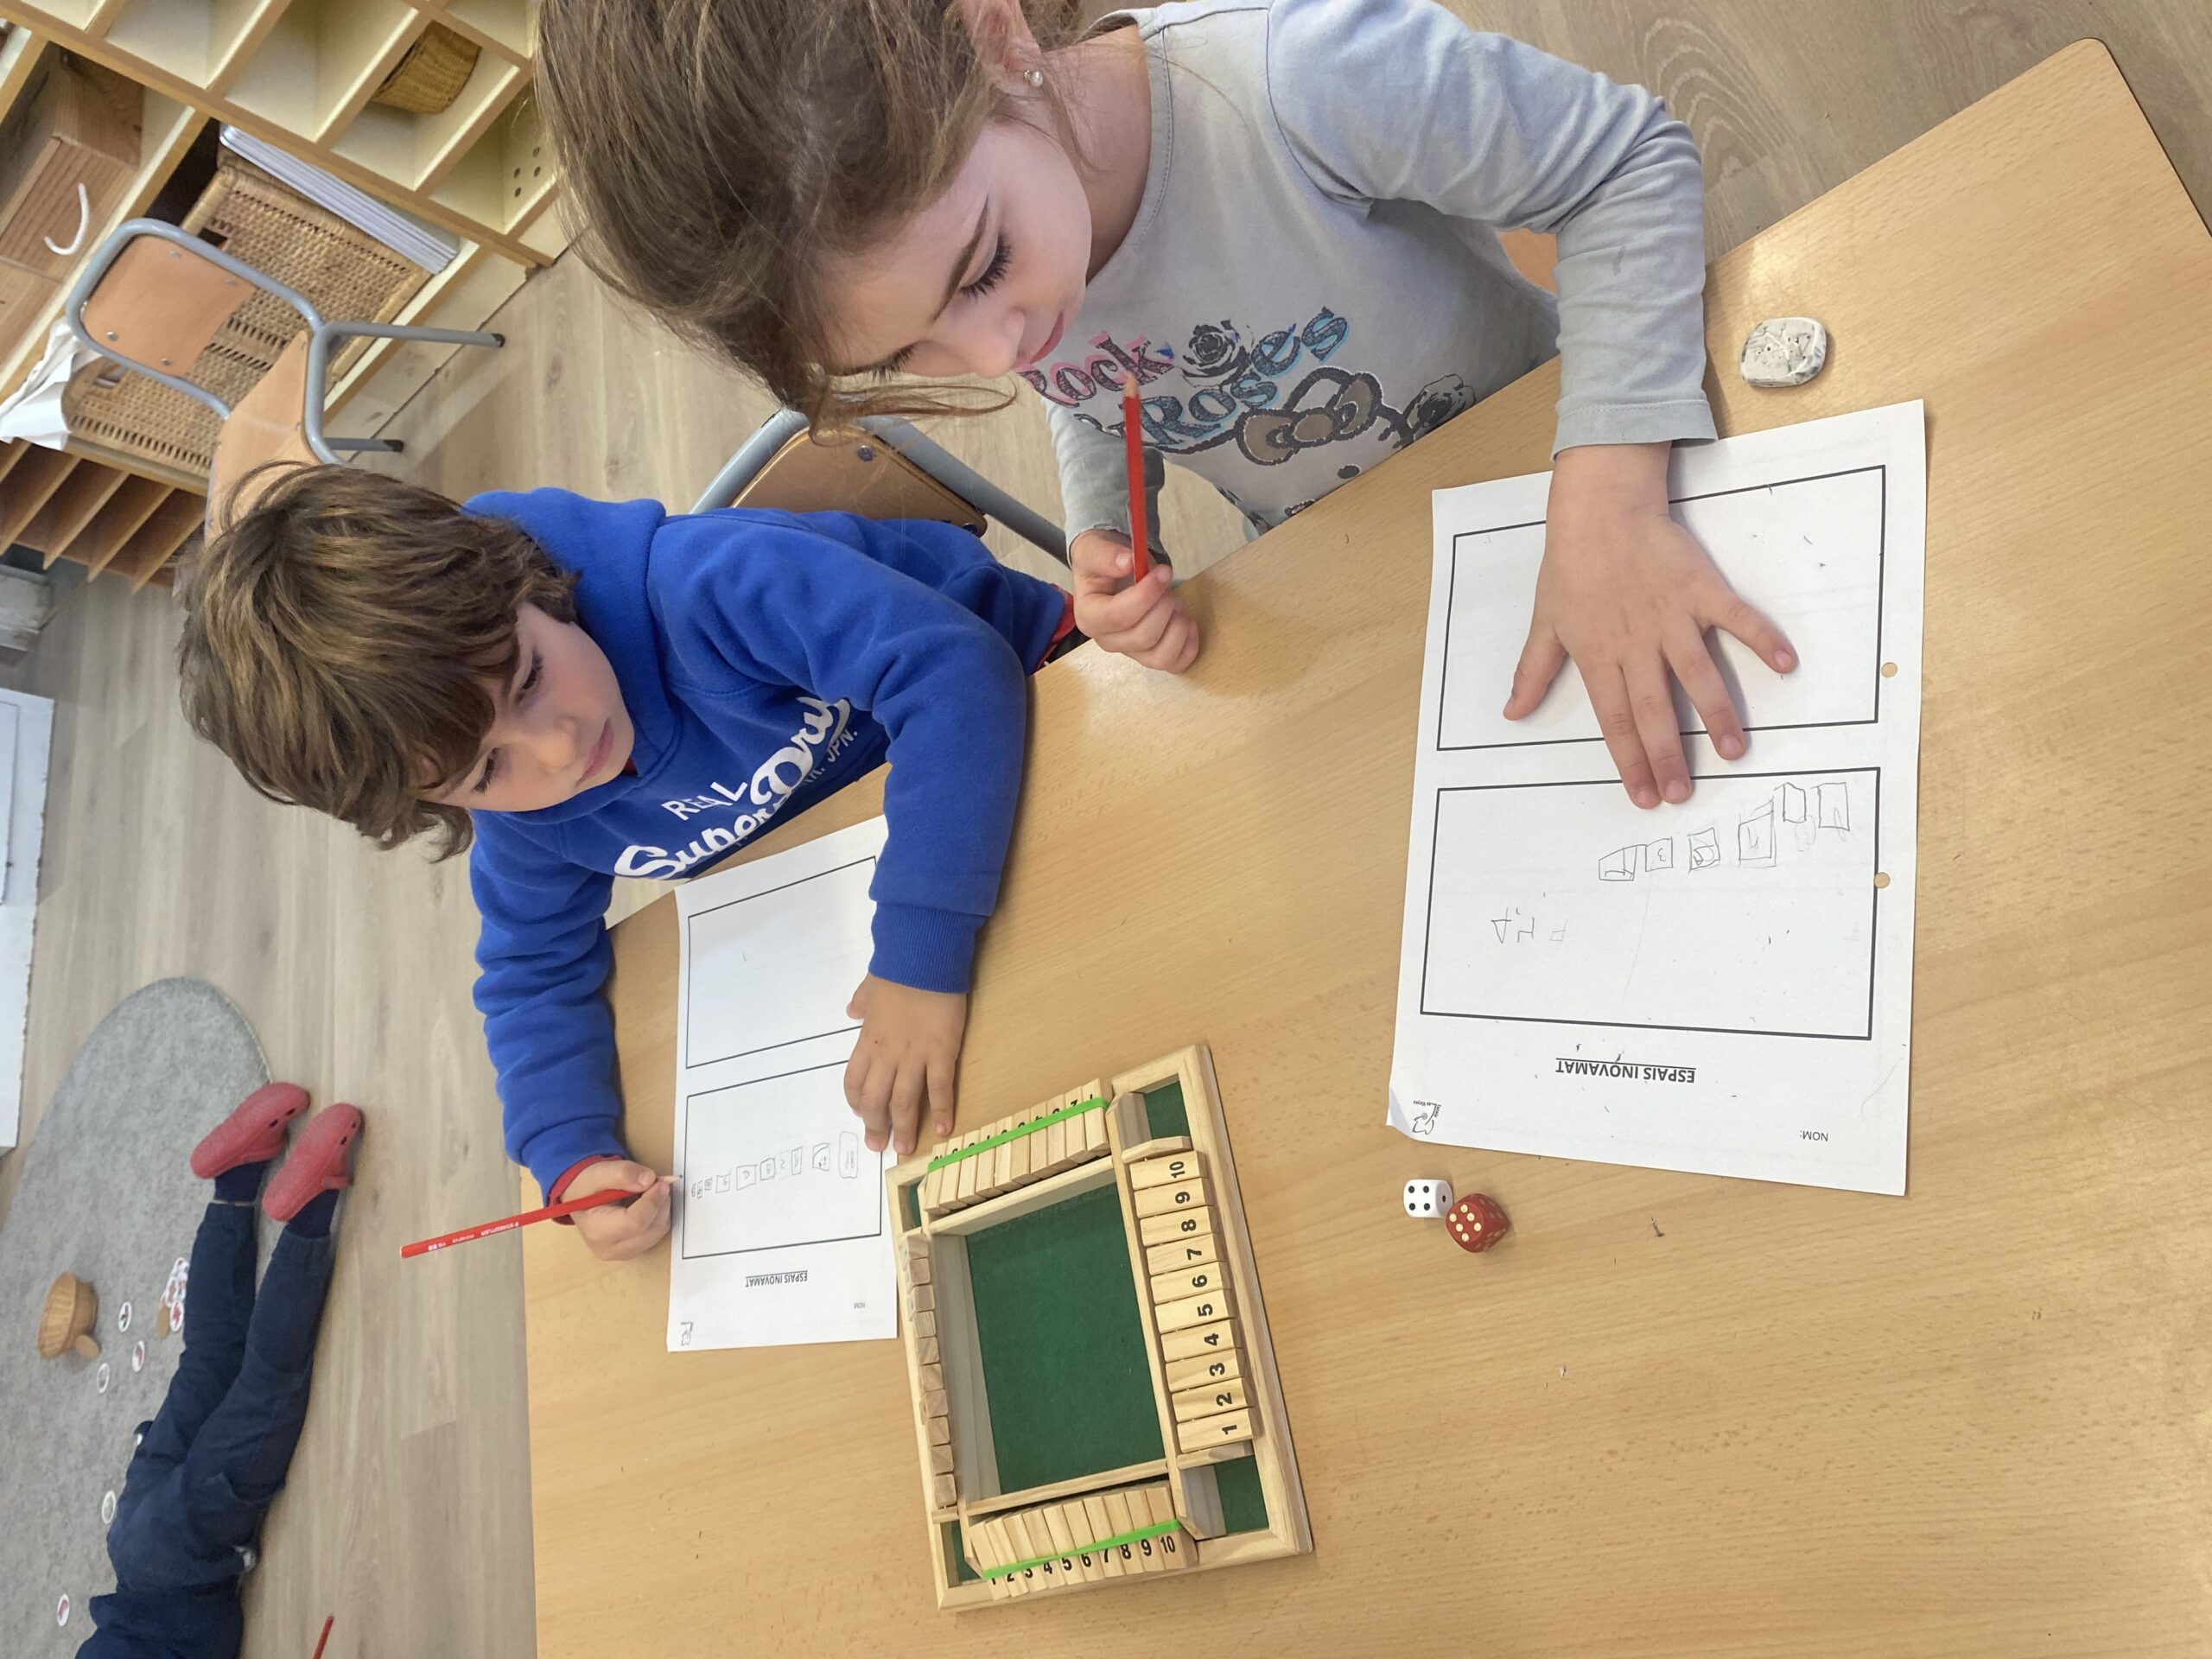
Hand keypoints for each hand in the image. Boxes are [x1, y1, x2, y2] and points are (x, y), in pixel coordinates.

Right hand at [562, 1158, 672, 1261]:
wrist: (579, 1200)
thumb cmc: (587, 1187)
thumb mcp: (599, 1172)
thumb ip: (623, 1173)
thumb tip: (649, 1180)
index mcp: (597, 1231)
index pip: (635, 1222)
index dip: (652, 1201)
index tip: (661, 1183)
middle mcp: (610, 1248)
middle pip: (651, 1229)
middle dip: (660, 1203)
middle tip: (657, 1182)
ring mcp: (622, 1254)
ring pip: (658, 1232)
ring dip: (661, 1208)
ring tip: (649, 1191)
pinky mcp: (633, 1251)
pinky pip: (656, 1234)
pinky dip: (659, 1216)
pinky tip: (648, 1203)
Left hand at [844, 975, 967, 1155]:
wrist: (924, 957)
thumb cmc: (898, 969)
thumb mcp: (871, 986)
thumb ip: (862, 1002)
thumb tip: (852, 1010)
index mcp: (869, 1039)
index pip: (854, 1080)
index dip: (856, 1102)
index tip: (862, 1114)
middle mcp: (887, 1054)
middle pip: (876, 1099)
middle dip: (875, 1126)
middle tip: (878, 1146)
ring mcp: (915, 1055)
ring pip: (904, 1101)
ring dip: (904, 1128)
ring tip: (904, 1149)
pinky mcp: (942, 1052)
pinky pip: (940, 1088)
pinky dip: (942, 1111)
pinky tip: (944, 1130)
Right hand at [1070, 529, 1199, 672]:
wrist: (1111, 571)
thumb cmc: (1103, 563)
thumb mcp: (1094, 549)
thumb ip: (1106, 555)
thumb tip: (1127, 562)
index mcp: (1089, 617)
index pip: (1119, 616)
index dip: (1146, 595)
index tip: (1164, 572)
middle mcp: (1107, 640)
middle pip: (1144, 637)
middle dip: (1163, 606)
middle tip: (1165, 583)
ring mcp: (1130, 651)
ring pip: (1161, 656)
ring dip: (1177, 626)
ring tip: (1174, 602)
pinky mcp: (1150, 656)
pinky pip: (1175, 664)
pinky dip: (1188, 646)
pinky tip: (1188, 622)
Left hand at [1506, 442, 1795, 806]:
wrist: (1600, 511)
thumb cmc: (1571, 568)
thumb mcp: (1545, 622)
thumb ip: (1534, 672)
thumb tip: (1512, 713)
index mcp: (1599, 656)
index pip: (1614, 720)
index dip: (1629, 760)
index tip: (1644, 795)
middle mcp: (1637, 643)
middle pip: (1654, 708)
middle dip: (1668, 754)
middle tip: (1684, 793)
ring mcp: (1672, 617)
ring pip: (1697, 673)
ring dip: (1716, 713)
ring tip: (1733, 750)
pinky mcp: (1701, 589)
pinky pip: (1737, 617)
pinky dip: (1761, 638)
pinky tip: (1785, 664)